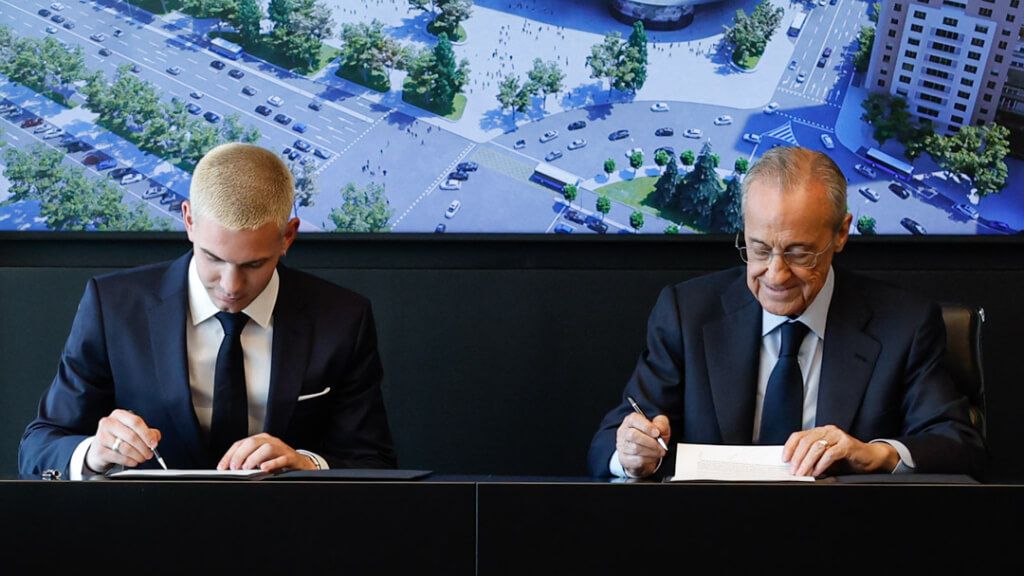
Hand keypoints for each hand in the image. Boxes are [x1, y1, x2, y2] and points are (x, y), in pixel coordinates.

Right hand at [85, 409, 160, 472]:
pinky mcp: (99, 450)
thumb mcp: (133, 430)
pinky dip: (129, 461)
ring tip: (142, 458)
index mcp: (119, 415)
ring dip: (137, 455)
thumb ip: (148, 432)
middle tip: (149, 454)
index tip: (154, 444)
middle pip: (131, 436)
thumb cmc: (119, 437)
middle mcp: (108, 423)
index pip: (136, 422)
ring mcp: (101, 436)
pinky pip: (118, 457)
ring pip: (125, 448)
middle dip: (143, 447)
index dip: (147, 434)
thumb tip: (155, 438)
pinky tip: (133, 461)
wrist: (100, 448)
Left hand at [217, 433, 316, 472]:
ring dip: (254, 459)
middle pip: (252, 443)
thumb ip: (247, 460)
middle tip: (234, 468)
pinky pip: (282, 459)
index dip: (229, 455)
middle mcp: (271, 441)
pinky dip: (272, 463)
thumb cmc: (278, 461)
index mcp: (261, 439)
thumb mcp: (261, 458)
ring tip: (247, 469)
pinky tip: (264, 468)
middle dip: (240, 456)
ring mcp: (282, 448)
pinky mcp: (292, 457)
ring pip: (266, 448)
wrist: (301, 464)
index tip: (222, 467)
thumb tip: (229, 469)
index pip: (241, 443)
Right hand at [615, 412, 669, 478]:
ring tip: (659, 452)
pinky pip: (637, 460)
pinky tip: (653, 457)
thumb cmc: (653, 436)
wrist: (648, 452)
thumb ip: (661, 424)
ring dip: (651, 452)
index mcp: (631, 420)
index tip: (657, 433)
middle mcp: (623, 432)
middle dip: (650, 442)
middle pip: (632, 435)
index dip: (647, 426)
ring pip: (635, 449)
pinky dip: (648, 459)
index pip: (634, 419)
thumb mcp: (660, 426)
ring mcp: (622, 446)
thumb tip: (659, 429)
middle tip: (661, 446)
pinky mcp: (624, 458)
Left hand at [783, 424, 898, 476]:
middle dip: (797, 458)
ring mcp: (838, 436)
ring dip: (807, 462)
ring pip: (816, 447)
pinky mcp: (847, 444)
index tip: (785, 459)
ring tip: (803, 473)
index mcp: (819, 432)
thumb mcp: (824, 457)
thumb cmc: (847, 459)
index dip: (789, 447)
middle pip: (806, 442)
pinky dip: (821, 464)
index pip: (799, 436)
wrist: (870, 458)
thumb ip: (812, 458)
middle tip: (794, 471)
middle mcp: (827, 431)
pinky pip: (830, 453)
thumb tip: (795, 467)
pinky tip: (817, 472)